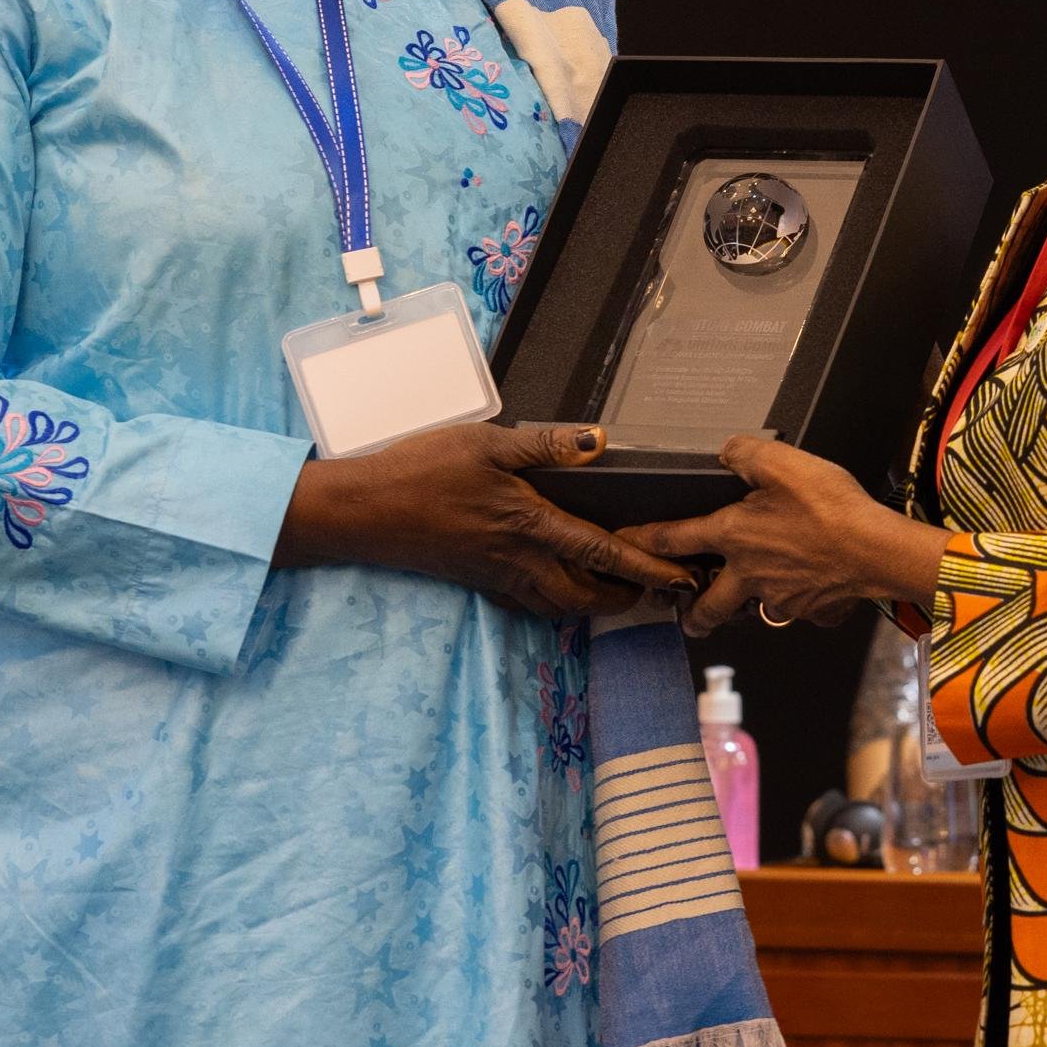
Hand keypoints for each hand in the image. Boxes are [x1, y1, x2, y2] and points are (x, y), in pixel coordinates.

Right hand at [279, 422, 698, 618]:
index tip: (683, 579)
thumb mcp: (487, 443)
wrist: (364, 512)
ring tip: (618, 591)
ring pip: (558, 605)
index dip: (648, 568)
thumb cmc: (421, 471)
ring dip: (593, 603)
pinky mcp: (476, 579)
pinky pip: (528, 602)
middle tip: (657, 591)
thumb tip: (599, 441)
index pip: (604, 553)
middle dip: (627, 598)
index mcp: (530, 524)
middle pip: (587, 596)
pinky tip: (558, 586)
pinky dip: (555, 602)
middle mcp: (519, 560)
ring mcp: (496, 575)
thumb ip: (545, 444)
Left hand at [622, 435, 946, 635]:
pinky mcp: (811, 610)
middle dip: (693, 614)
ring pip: (756, 606)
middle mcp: (749, 574)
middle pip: (708, 604)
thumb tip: (728, 451)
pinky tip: (814, 584)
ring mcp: (780, 597)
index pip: (677, 538)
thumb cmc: (832, 508)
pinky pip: (800, 608)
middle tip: (687, 617)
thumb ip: (747, 453)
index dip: (647, 540)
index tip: (628, 546)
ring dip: (751, 603)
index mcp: (734, 535)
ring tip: (755, 596)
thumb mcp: (783, 462)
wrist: (877, 550)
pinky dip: (802, 600)